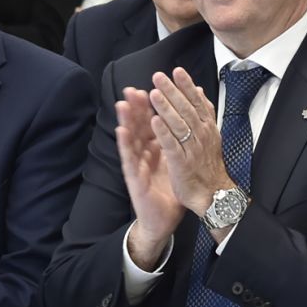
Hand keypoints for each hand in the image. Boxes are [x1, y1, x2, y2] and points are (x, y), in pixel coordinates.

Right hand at [116, 87, 185, 266]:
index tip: (152, 87)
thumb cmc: (170, 190)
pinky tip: (121, 131)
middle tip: (132, 89)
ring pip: (130, 139)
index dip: (151, 106)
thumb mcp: (176, 162)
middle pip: (139, 127)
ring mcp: (137, 165)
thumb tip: (185, 123)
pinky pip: (129, 159)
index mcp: (156, 149)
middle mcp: (144, 154)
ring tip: (122, 104)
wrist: (164, 219)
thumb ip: (177, 142)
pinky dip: (125, 144)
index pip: (152, 123)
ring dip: (126, 121)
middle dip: (136, 108)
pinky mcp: (134, 178)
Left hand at [147, 68, 237, 219]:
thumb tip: (198, 90)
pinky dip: (163, 132)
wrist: (213, 194)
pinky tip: (154, 121)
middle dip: (172, 92)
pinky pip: (172, 145)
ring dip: (166, 108)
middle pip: (186, 109)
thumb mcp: (211, 135)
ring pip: (178, 124)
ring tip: (154, 93)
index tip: (177, 71)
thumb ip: (204, 112)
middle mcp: (201, 135)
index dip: (187, 86)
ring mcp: (192, 149)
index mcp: (207, 128)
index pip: (198, 102)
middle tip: (159, 76)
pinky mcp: (182, 163)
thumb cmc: (209, 165)